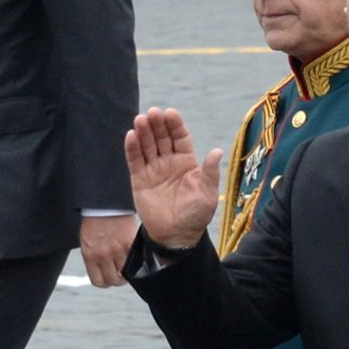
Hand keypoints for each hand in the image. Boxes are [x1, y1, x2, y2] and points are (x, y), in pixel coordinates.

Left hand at [79, 214, 136, 287]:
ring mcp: (117, 250)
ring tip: (129, 260)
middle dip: (118, 278)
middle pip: (114, 280)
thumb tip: (106, 269)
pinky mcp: (130, 243)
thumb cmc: (96, 218)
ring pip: (127, 274)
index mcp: (89, 254)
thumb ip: (96, 257)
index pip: (98, 281)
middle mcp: (102, 255)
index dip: (106, 281)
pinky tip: (134, 251)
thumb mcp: (88, 240)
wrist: (106, 201)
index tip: (110, 276)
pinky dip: (137, 259)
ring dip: (129, 269)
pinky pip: (136, 261)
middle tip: (121, 269)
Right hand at [124, 108, 222, 248]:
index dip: (175, 125)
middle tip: (153, 113)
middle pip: (162, 137)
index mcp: (187, 162)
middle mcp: (169, 162)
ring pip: (147, 145)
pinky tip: (131, 135)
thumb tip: (217, 151)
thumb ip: (210, 172)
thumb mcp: (208, 193)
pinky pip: (135, 160)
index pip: (180, 137)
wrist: (176, 236)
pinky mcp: (139, 179)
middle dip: (158, 124)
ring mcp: (153, 170)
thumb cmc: (196, 215)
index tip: (170, 113)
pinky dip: (132, 148)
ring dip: (144, 132)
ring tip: (140, 119)